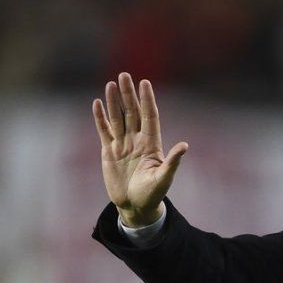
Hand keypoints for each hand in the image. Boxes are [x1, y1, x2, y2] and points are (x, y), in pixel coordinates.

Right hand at [92, 73, 188, 225]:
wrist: (135, 206)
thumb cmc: (152, 194)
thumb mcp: (163, 178)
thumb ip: (172, 162)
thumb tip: (184, 146)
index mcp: (151, 144)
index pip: (149, 116)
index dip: (147, 100)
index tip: (145, 83)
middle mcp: (137, 140)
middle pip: (132, 112)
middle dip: (128, 94)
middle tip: (124, 75)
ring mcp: (122, 144)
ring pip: (118, 118)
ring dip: (114, 102)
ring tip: (111, 84)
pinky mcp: (109, 151)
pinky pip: (104, 130)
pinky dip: (100, 118)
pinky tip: (97, 103)